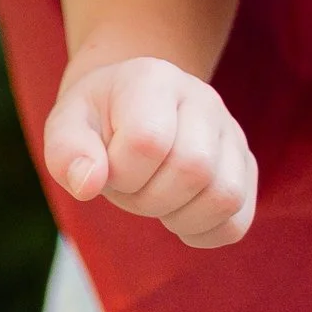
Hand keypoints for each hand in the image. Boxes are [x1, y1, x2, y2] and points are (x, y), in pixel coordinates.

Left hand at [43, 55, 255, 248]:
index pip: (148, 141)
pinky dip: (205, 232)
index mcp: (154, 79)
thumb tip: (87, 185)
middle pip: (193, 169)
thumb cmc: (97, 118)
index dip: (120, 172)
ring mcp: (230, 132)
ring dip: (179, 216)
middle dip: (148, 197)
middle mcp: (202, 99)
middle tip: (129, 186)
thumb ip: (67, 151)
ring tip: (153, 198)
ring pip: (225, 196)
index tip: (106, 168)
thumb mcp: (67, 123)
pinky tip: (178, 216)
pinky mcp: (245, 166)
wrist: (127, 106)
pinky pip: (239, 219)